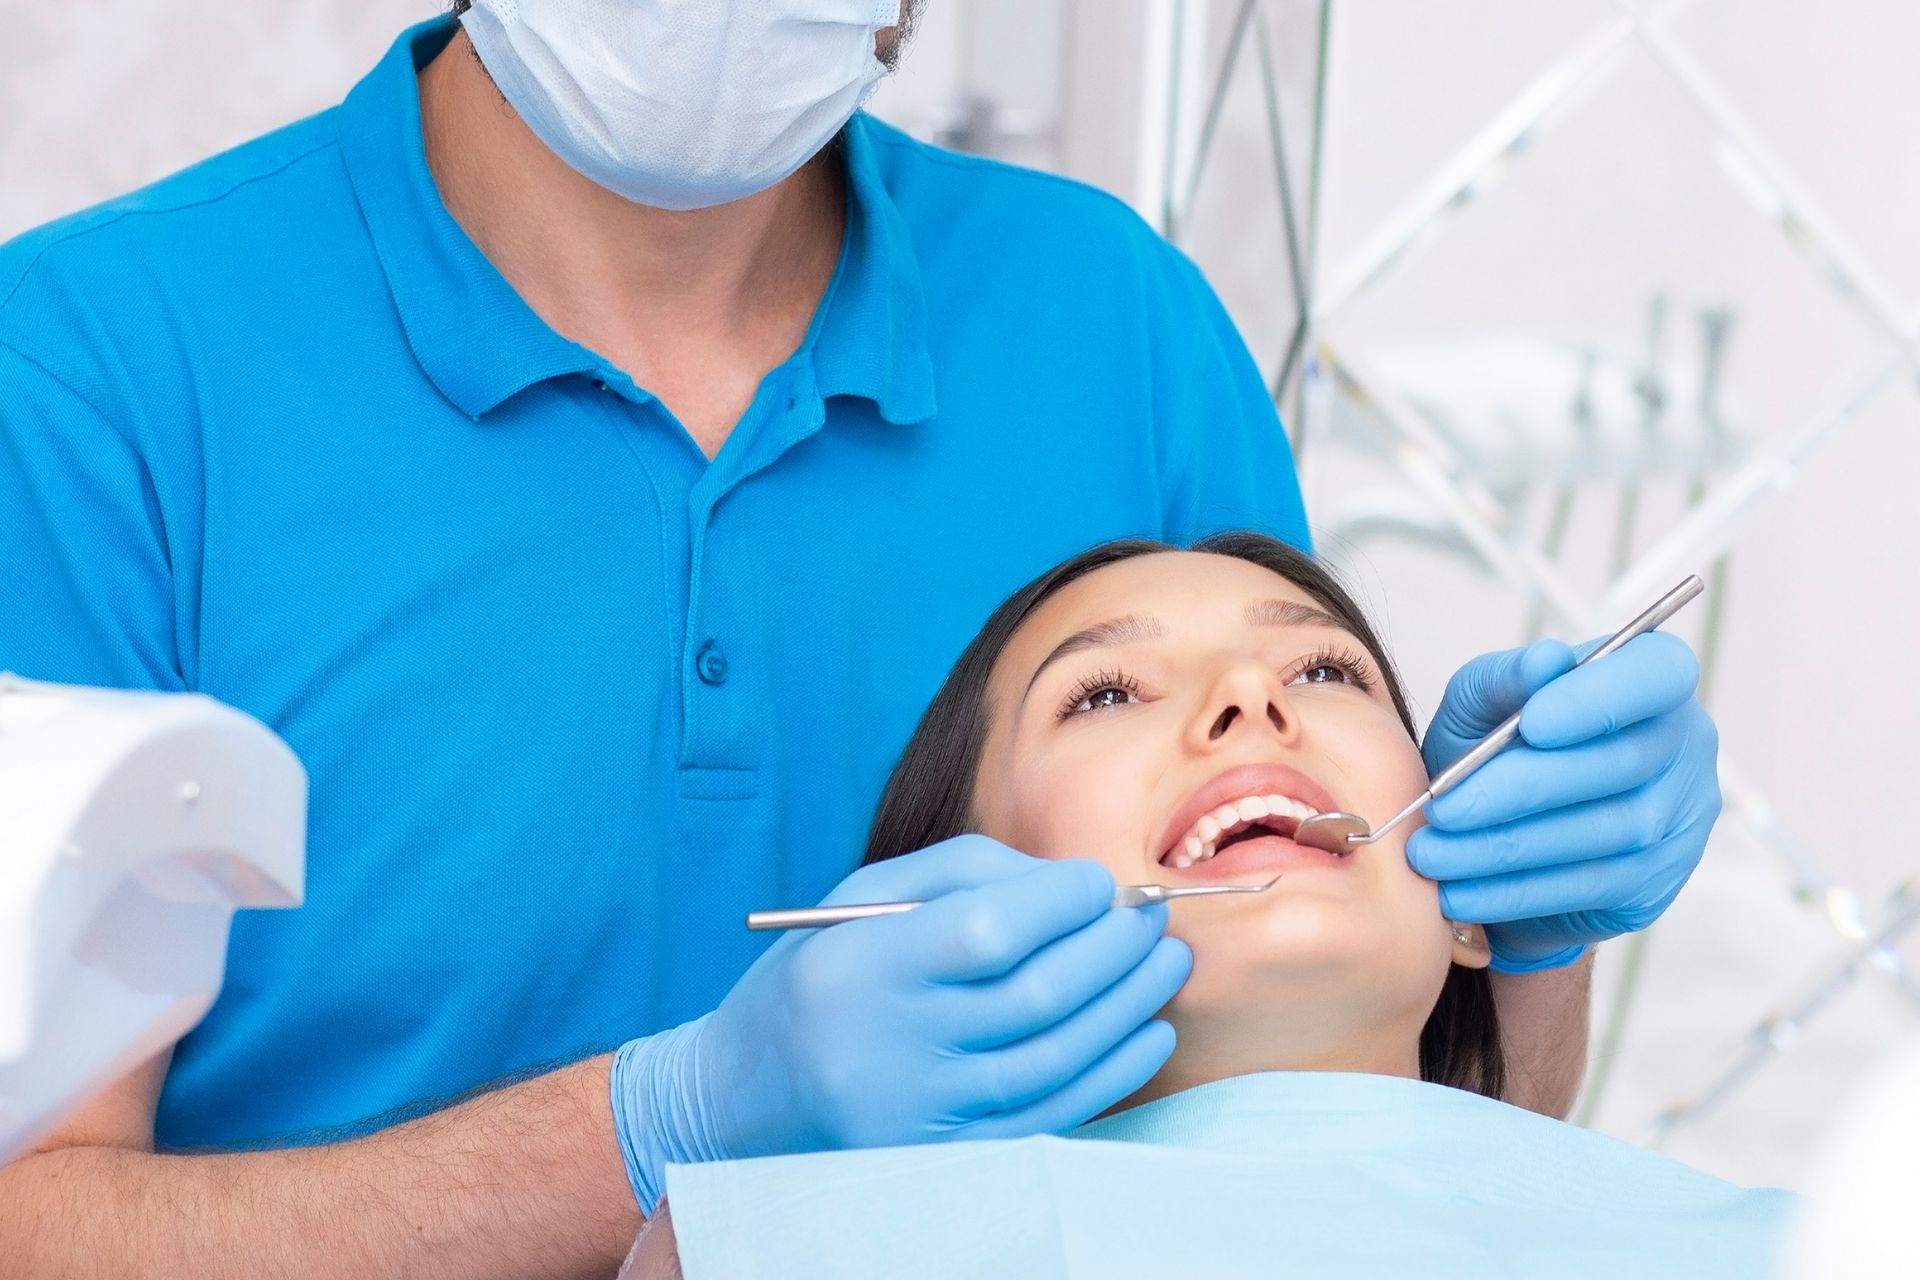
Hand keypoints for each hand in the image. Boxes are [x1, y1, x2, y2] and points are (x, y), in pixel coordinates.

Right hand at [608, 834, 1190, 1208]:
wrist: (748, 1093)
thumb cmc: (819, 974)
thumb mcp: (863, 899)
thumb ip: (967, 872)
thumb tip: (1074, 883)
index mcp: (861, 966)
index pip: (986, 931)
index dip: (1061, 902)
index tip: (1098, 882)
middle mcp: (890, 1045)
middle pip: (1036, 994)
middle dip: (1114, 947)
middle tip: (1151, 916)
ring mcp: (922, 1111)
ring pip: (1058, 1055)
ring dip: (1130, 1003)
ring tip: (1166, 961)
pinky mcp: (949, 1154)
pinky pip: (1053, 1113)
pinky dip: (1114, 1070)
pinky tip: (1149, 1030)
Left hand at [1405, 633, 1720, 973]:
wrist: (1500, 831)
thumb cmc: (1494, 749)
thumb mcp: (1481, 705)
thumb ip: (1505, 678)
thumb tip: (1545, 661)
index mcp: (1650, 680)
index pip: (1658, 673)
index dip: (1599, 700)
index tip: (1532, 723)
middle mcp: (1682, 748)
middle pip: (1617, 765)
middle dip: (1518, 791)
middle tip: (1443, 809)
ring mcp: (1679, 821)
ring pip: (1598, 833)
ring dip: (1505, 848)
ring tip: (1433, 854)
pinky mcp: (1656, 884)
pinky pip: (1586, 887)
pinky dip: (1514, 891)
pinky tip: (1459, 891)